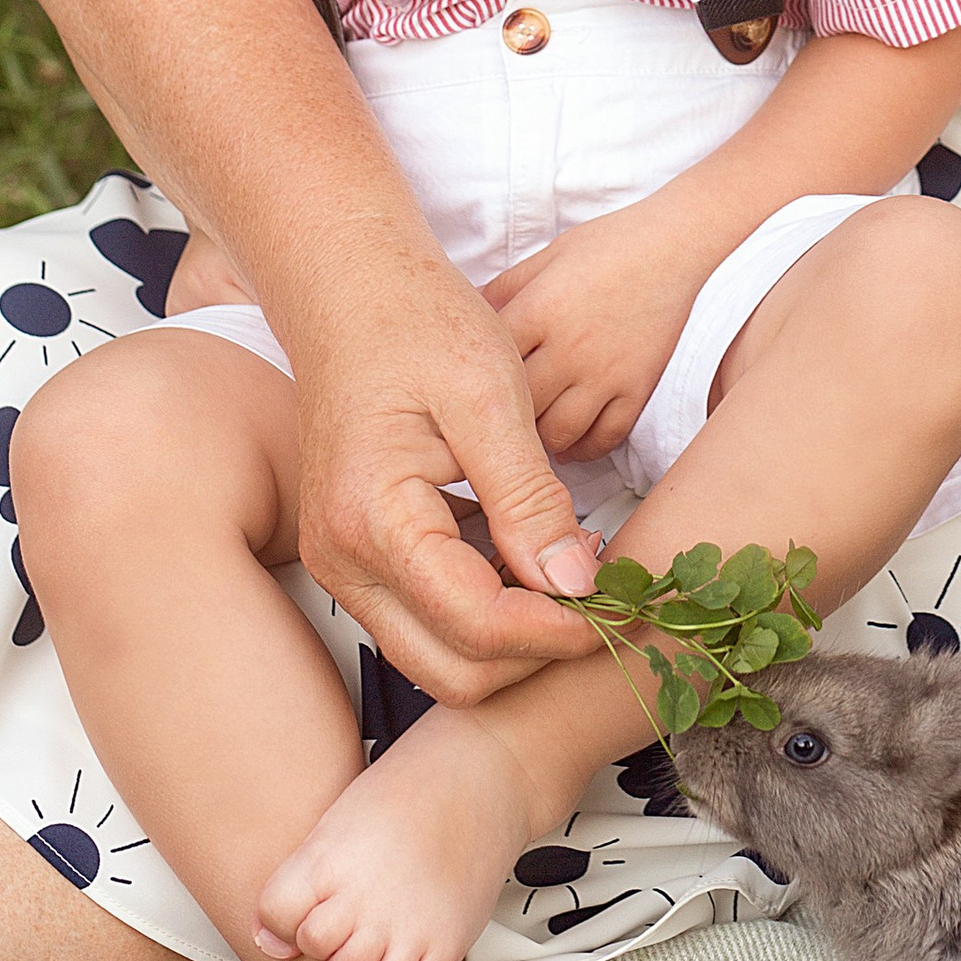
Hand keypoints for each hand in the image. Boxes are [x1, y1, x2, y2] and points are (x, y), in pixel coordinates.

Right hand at [286, 255, 606, 706]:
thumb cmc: (418, 323)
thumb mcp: (491, 397)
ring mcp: (343, 565)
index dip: (557, 631)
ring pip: (438, 656)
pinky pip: (426, 618)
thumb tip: (575, 585)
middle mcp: (343, 561)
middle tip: (602, 602)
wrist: (350, 288)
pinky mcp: (358, 556)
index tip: (617, 604)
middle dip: (535, 653)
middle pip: (452, 672)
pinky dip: (485, 610)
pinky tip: (529, 554)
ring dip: (512, 637)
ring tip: (572, 574)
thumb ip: (529, 499)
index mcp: (372, 521)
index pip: (477, 627)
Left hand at [485, 200, 715, 462]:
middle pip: (519, 408)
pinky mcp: (637, 387)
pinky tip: (570, 444)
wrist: (672, 246)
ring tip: (528, 439)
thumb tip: (465, 316)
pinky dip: (585, 449)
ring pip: (558, 433)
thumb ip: (504, 289)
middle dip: (501, 420)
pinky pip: (606, 436)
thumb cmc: (606, 245)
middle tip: (490, 427)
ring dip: (539, 442)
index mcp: (538, 310)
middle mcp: (568, 348)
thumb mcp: (544, 256)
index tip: (464, 394)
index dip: (471, 383)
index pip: (488, 364)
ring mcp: (605, 373)